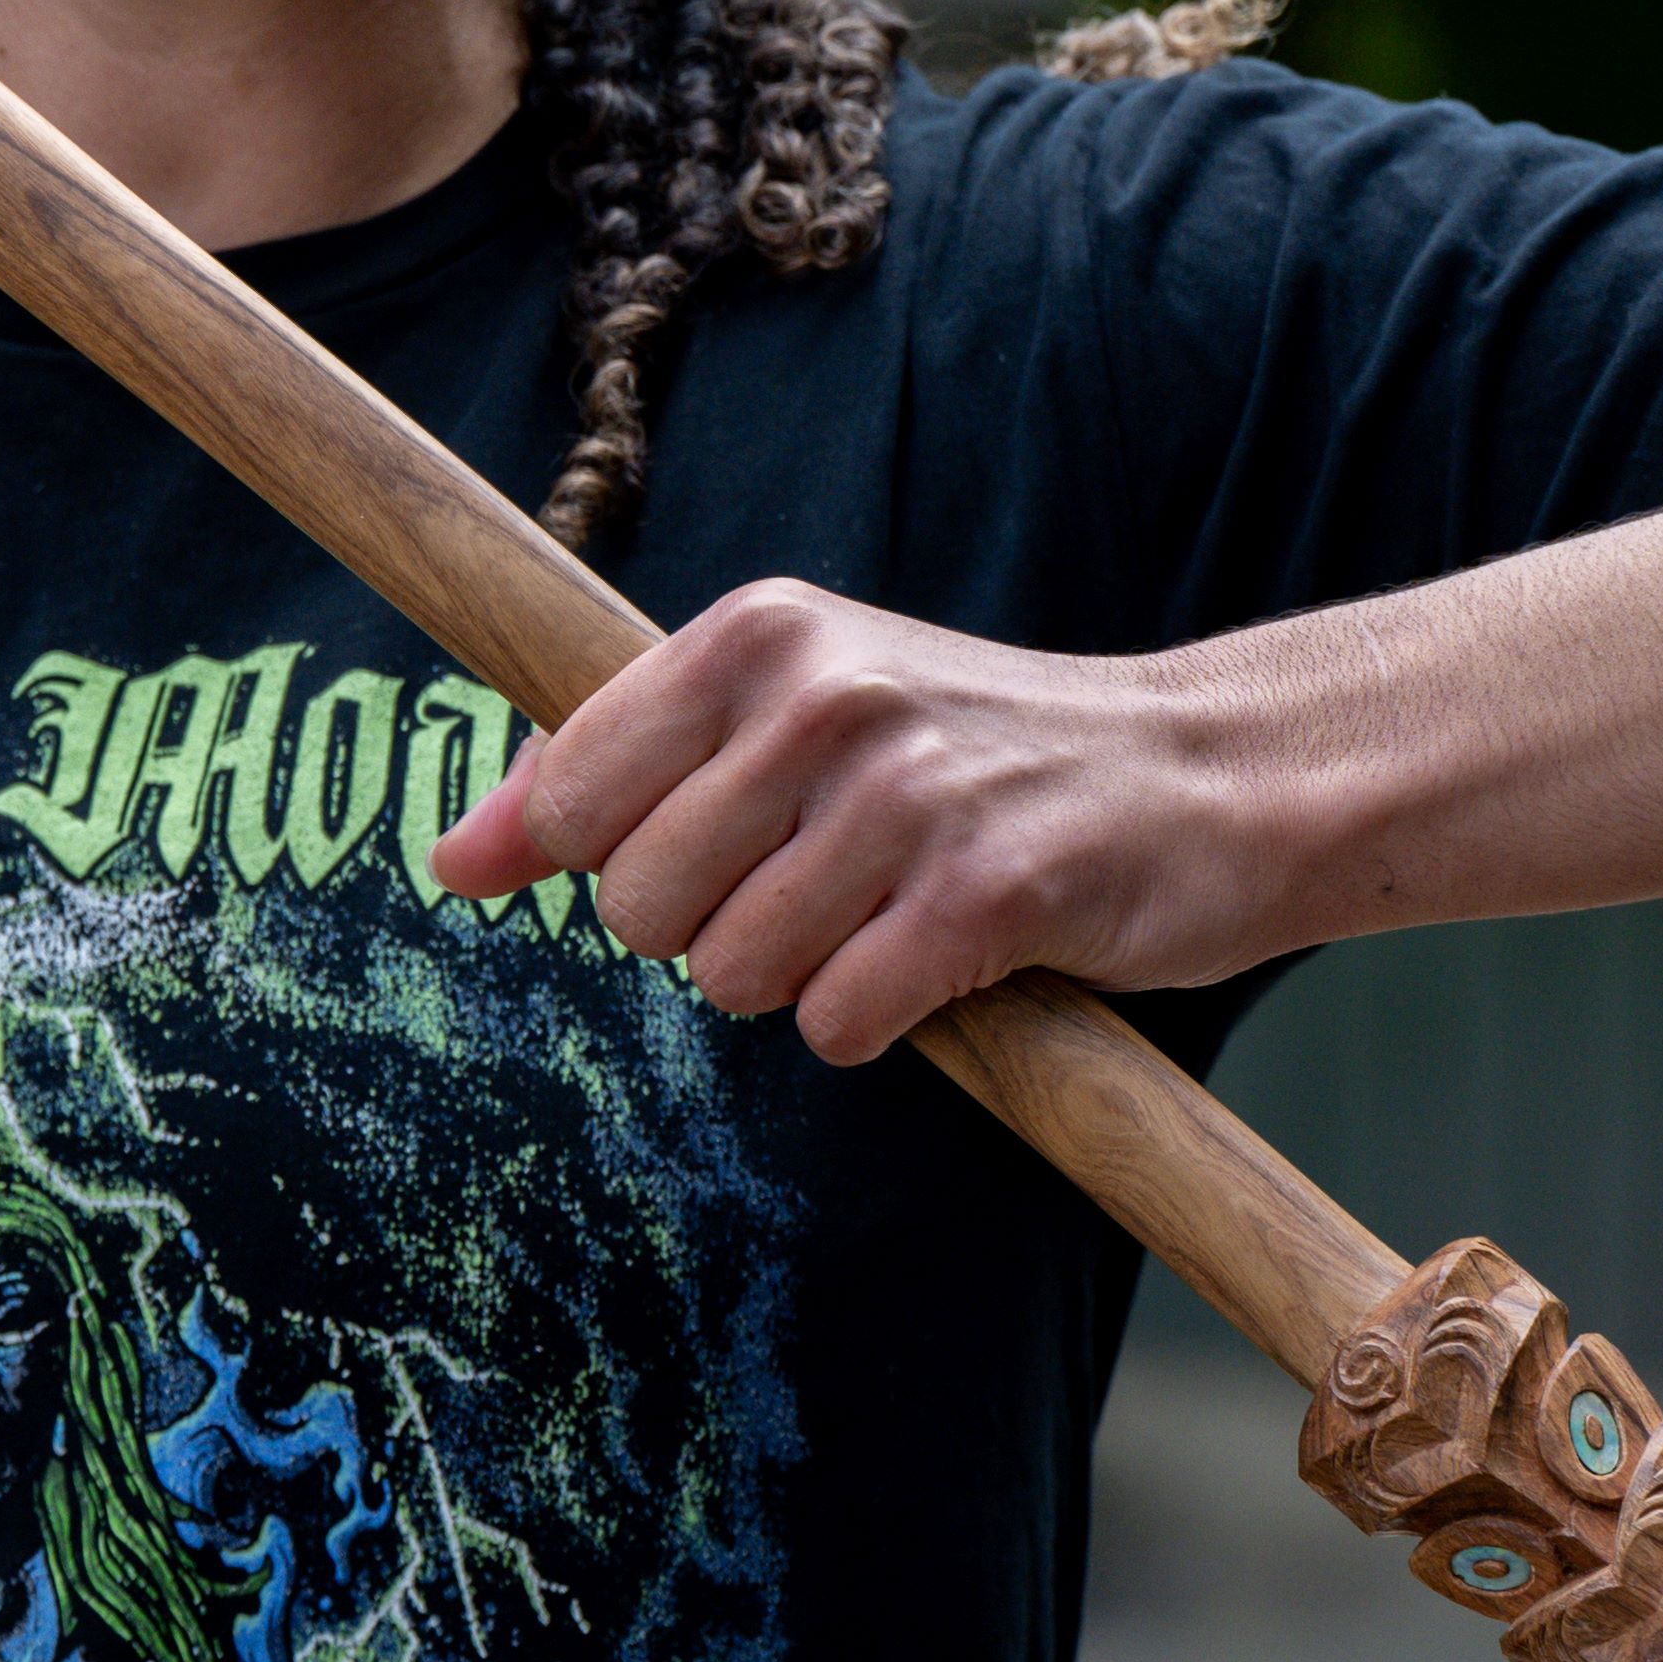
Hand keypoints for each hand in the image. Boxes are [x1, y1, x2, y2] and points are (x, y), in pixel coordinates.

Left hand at [422, 582, 1360, 1065]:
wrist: (1211, 774)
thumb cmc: (979, 755)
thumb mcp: (800, 712)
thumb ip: (622, 771)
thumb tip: (450, 860)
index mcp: (759, 637)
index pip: (571, 791)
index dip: (597, 863)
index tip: (674, 861)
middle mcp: (822, 698)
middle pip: (640, 908)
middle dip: (711, 934)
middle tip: (819, 890)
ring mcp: (906, 794)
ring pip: (732, 975)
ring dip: (802, 982)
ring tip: (888, 916)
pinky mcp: (986, 893)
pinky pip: (839, 1023)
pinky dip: (880, 1025)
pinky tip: (943, 963)